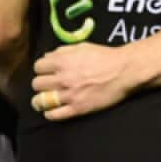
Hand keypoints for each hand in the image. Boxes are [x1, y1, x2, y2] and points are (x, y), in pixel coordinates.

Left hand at [30, 42, 147, 120]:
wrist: (124, 71)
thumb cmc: (105, 56)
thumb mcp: (82, 47)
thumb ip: (63, 51)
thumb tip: (48, 56)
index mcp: (62, 62)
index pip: (38, 67)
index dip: (42, 69)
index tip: (46, 72)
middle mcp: (62, 78)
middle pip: (36, 84)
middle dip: (41, 84)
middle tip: (47, 86)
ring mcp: (69, 95)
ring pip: (41, 101)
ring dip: (40, 101)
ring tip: (44, 101)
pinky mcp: (78, 108)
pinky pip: (54, 115)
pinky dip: (49, 114)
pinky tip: (51, 111)